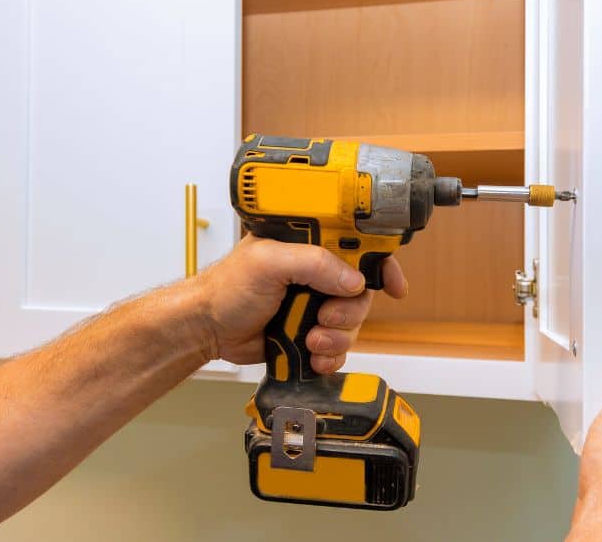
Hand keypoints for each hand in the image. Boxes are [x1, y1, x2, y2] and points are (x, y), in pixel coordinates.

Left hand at [187, 235, 406, 372]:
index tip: (394, 286)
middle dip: (350, 311)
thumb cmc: (227, 287)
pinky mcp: (309, 331)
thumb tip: (354, 281)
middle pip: (361, 292)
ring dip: (338, 337)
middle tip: (326, 318)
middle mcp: (316, 272)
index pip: (358, 246)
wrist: (207, 329)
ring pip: (353, 323)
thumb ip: (314, 264)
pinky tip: (314, 356)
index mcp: (309, 245)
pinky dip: (331, 355)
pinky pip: (338, 346)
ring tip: (311, 341)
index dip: (381, 264)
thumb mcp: (269, 262)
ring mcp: (314, 303)